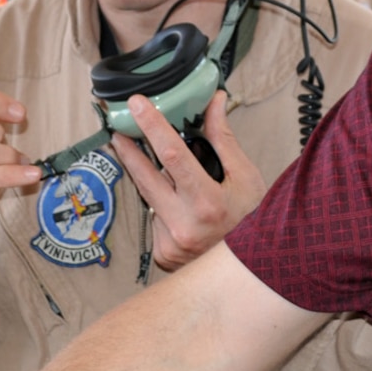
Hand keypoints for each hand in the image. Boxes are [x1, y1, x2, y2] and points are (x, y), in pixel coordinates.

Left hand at [111, 91, 265, 272]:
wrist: (251, 268)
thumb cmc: (253, 219)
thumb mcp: (245, 177)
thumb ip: (223, 139)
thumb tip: (214, 101)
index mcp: (208, 202)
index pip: (172, 155)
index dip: (152, 126)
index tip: (137, 105)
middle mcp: (184, 225)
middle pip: (145, 177)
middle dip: (129, 150)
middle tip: (119, 129)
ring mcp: (170, 243)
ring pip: (149, 199)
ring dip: (148, 179)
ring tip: (149, 163)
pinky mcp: (163, 254)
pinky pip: (154, 219)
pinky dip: (162, 208)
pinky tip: (177, 208)